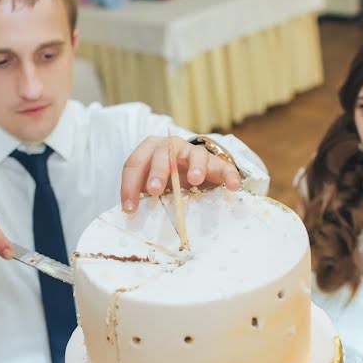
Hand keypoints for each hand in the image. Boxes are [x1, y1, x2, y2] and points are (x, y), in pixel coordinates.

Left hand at [120, 136, 241, 212]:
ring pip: (196, 154)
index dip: (129, 185)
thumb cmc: (166, 180)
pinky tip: (233, 187)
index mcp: (150, 151)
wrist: (193, 170)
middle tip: (155, 190)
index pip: (135, 164)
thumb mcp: (152, 184)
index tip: (130, 209)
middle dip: (158, 172)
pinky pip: (224, 167)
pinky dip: (229, 175)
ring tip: (195, 179)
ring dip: (195, 166)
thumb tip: (131, 215)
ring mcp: (195, 153)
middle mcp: (172, 147)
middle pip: (163, 154)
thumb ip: (142, 193)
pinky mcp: (216, 164)